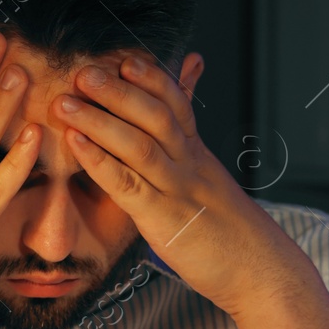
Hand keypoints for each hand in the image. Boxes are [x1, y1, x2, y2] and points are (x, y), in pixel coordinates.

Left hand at [55, 57, 309, 319]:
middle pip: (155, 115)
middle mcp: (189, 165)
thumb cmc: (232, 233)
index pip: (177, 103)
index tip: (124, 56)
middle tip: (83, 68)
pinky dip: (99, 160)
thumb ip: (190, 155)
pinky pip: (128, 184)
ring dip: (98, 119)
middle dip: (117, 90)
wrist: (262, 272)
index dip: (151, 78)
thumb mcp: (212, 184)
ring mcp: (177, 191)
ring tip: (65, 102)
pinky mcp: (164, 220)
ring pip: (138, 144)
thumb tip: (183, 138)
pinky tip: (76, 144)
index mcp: (198, 155)